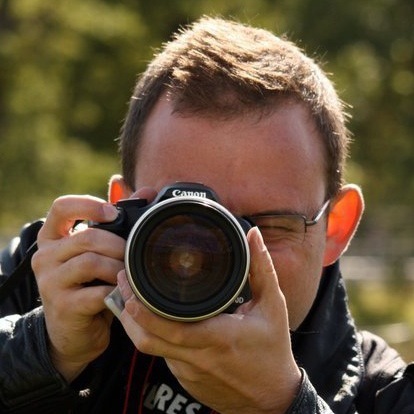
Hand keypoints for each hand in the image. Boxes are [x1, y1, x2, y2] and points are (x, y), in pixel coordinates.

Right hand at [32, 195, 124, 381]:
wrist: (75, 330)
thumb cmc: (90, 283)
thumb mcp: (98, 252)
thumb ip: (117, 221)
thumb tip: (147, 192)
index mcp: (52, 237)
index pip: (62, 207)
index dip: (89, 205)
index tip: (114, 213)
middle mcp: (45, 256)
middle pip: (87, 237)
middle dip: (119, 245)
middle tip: (134, 255)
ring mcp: (50, 282)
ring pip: (91, 262)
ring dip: (119, 267)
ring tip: (129, 275)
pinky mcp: (63, 306)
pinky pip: (97, 292)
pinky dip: (116, 291)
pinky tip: (123, 293)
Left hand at [118, 226, 300, 413]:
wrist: (271, 399)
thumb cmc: (272, 351)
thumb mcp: (272, 306)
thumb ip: (261, 268)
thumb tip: (253, 235)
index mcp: (218, 338)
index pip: (171, 329)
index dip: (145, 313)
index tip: (131, 289)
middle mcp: (197, 358)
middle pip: (148, 339)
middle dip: (129, 311)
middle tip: (122, 282)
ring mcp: (187, 372)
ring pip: (151, 347)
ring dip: (136, 322)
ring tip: (130, 294)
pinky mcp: (185, 380)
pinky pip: (161, 354)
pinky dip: (152, 334)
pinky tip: (152, 317)